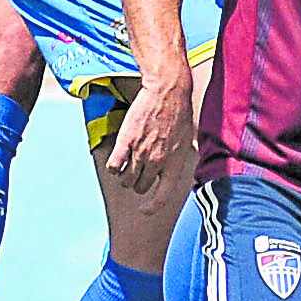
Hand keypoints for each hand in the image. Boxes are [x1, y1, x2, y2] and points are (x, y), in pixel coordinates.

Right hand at [106, 63, 194, 195]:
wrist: (168, 91)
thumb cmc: (180, 113)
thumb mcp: (188, 140)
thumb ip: (181, 158)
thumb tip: (186, 168)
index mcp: (174, 164)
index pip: (162, 197)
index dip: (151, 207)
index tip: (143, 210)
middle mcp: (157, 162)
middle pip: (139, 187)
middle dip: (136, 182)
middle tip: (136, 172)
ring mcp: (141, 152)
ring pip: (125, 179)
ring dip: (124, 176)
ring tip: (125, 165)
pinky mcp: (126, 140)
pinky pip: (113, 166)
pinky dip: (113, 167)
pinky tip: (117, 159)